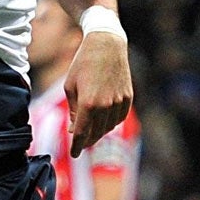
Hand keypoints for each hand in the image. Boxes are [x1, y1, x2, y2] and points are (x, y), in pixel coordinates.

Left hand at [64, 32, 132, 156]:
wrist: (106, 45)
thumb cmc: (83, 64)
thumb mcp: (71, 87)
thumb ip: (73, 111)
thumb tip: (75, 130)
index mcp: (88, 103)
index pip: (82, 133)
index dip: (77, 146)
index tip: (74, 154)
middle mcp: (105, 106)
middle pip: (96, 133)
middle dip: (87, 140)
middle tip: (80, 142)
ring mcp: (119, 102)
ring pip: (108, 127)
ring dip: (99, 132)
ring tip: (91, 130)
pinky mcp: (128, 98)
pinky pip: (119, 118)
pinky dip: (111, 123)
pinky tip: (104, 121)